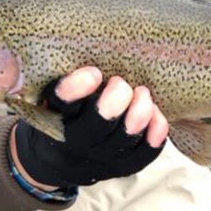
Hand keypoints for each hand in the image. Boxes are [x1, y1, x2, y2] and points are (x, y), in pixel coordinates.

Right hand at [13, 66, 168, 190]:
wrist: (57, 159)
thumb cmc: (61, 112)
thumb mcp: (51, 94)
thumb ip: (64, 76)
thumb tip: (64, 44)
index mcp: (54, 115)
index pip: (61, 104)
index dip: (76, 90)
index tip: (93, 72)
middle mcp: (75, 140)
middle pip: (97, 126)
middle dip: (115, 102)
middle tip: (120, 83)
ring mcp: (100, 156)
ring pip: (122, 141)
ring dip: (138, 115)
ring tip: (143, 94)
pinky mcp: (121, 166)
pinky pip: (141, 157)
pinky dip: (154, 138)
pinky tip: (159, 118)